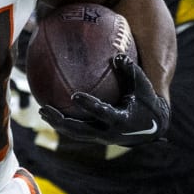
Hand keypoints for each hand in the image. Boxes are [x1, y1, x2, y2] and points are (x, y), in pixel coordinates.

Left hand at [39, 54, 169, 146]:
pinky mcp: (96, 138)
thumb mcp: (142, 86)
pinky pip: (76, 132)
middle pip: (79, 130)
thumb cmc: (146, 102)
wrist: (151, 128)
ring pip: (75, 133)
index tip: (75, 95)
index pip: (102, 113)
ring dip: (58, 123)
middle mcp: (108, 133)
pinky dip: (64, 123)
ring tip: (42, 110)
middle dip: (61, 120)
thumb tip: (117, 55)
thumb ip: (131, 70)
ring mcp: (101, 138)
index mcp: (121, 120)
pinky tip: (52, 112)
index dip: (89, 105)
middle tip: (44, 108)